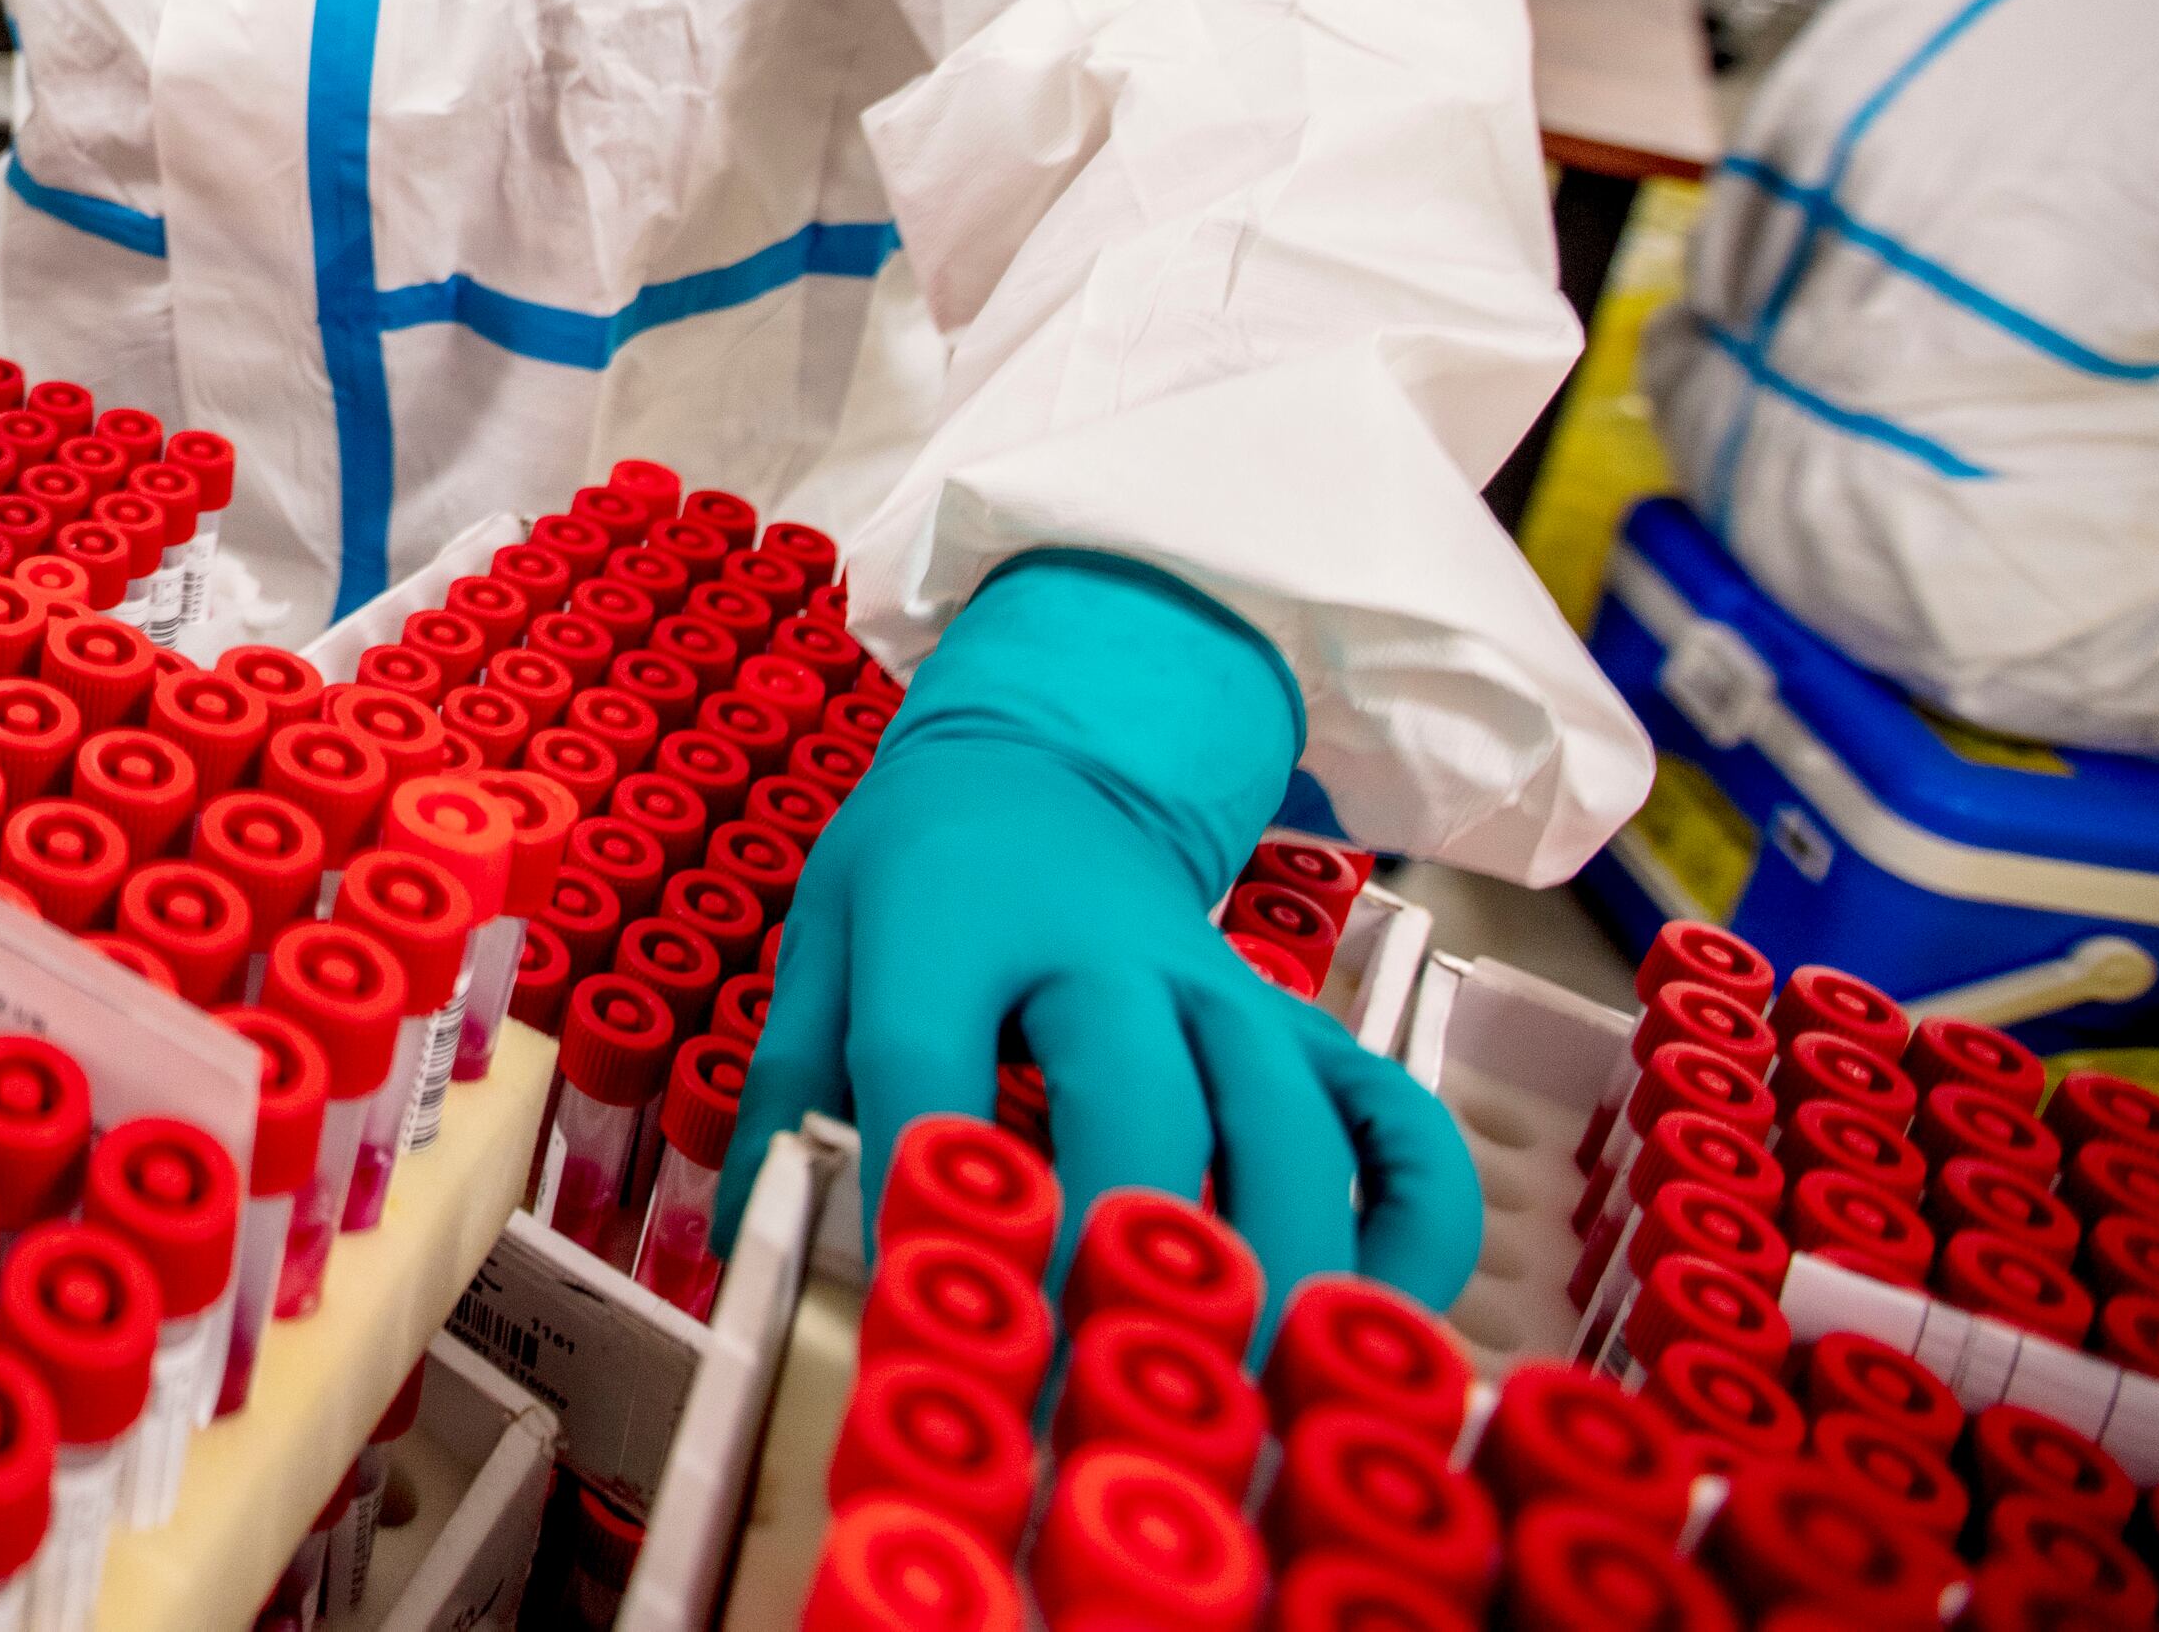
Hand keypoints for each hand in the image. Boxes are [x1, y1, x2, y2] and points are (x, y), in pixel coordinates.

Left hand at [721, 553, 1480, 1329]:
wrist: (1046, 759)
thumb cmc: (922, 872)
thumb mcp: (825, 937)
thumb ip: (791, 1077)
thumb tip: (744, 1235)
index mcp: (956, 923)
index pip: (935, 1065)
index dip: (926, 1196)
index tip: (925, 1314)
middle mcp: (1110, 958)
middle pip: (1138, 1109)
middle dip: (1125, 1257)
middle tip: (1108, 1390)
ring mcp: (1224, 995)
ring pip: (1287, 1131)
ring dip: (1279, 1270)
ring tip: (1249, 1399)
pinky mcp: (1300, 1028)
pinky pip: (1395, 1121)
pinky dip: (1415, 1222)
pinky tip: (1383, 1326)